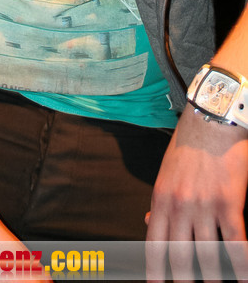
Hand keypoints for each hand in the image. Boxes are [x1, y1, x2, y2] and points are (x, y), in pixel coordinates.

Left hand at [146, 103, 247, 281]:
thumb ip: (160, 202)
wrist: (211, 121)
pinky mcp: (229, 204)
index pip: (155, 244)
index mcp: (162, 199)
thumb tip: (149, 225)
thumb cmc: (188, 146)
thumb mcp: (165, 173)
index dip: (155, 270)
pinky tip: (241, 276)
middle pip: (180, 256)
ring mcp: (205, 207)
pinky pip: (235, 243)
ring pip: (209, 255)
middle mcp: (180, 206)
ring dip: (213, 276)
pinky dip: (239, 264)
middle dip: (182, 279)